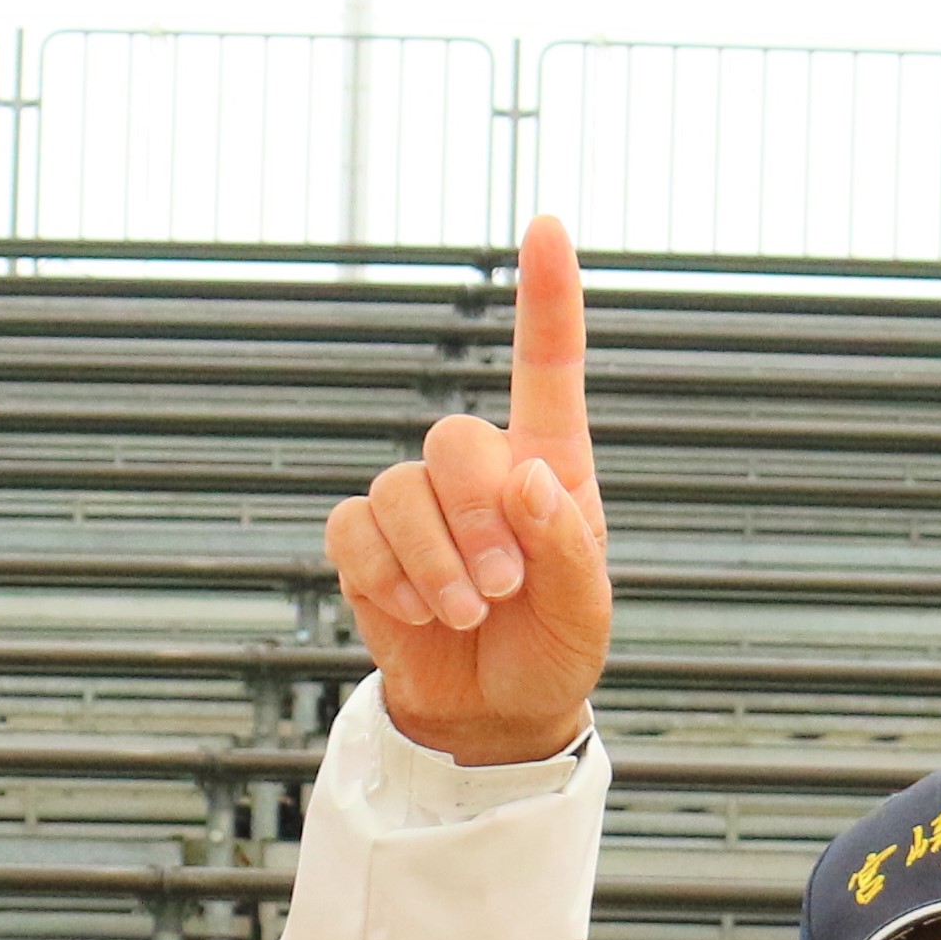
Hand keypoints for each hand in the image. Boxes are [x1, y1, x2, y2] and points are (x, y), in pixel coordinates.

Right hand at [324, 214, 610, 766]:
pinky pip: (353, 529)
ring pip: (399, 490)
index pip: (547, 369)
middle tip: (503, 589)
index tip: (547, 225)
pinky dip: (385, 576)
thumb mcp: (587, 613)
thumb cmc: (553, 650)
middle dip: (477, 519)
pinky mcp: (367, 543)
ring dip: (435, 563)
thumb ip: (569, 547)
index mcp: (549, 469)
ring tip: (467, 613)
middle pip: (455, 439)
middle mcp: (480, 473)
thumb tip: (527, 476)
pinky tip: (417, 611)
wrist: (494, 714)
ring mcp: (418, 504)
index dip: (547, 297)